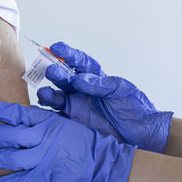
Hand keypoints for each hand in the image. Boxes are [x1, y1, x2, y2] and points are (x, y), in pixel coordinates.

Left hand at [0, 102, 135, 181]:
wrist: (101, 161)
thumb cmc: (81, 139)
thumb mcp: (62, 121)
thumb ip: (41, 118)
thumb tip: (18, 116)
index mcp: (47, 121)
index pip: (18, 113)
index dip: (1, 111)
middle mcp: (43, 138)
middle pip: (10, 135)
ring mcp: (43, 158)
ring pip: (11, 158)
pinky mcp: (45, 175)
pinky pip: (21, 180)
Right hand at [38, 42, 172, 152]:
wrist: (141, 134)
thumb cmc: (135, 108)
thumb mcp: (120, 90)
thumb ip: (99, 84)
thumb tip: (78, 79)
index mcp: (94, 79)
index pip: (78, 63)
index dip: (67, 54)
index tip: (56, 47)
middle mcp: (81, 91)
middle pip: (63, 78)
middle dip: (55, 73)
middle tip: (49, 71)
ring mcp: (76, 106)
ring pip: (56, 97)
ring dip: (48, 93)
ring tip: (44, 93)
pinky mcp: (73, 122)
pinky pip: (56, 116)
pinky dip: (46, 113)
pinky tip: (41, 110)